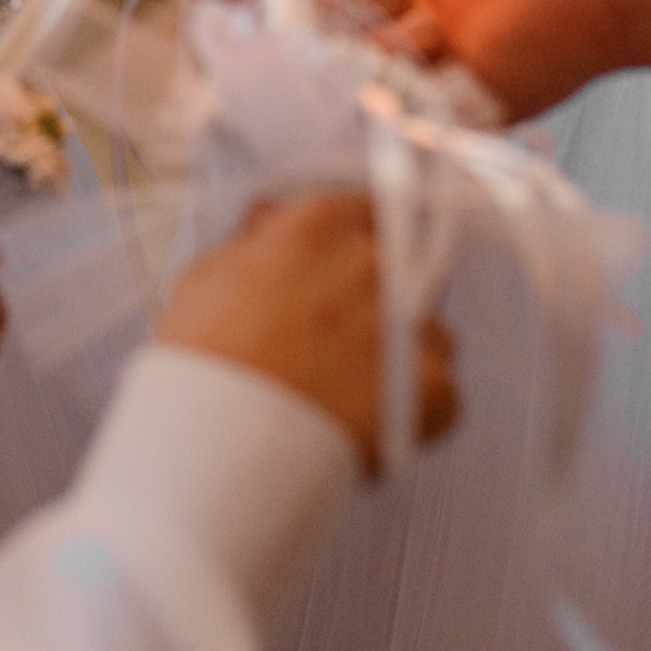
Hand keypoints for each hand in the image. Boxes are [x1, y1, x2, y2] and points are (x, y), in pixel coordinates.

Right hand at [157, 193, 457, 474]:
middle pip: (408, 269)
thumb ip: (255, 240)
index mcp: (321, 224)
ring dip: (406, 356)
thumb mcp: (210, 275)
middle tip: (348, 341)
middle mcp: (375, 262)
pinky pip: (445, 393)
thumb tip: (271, 215)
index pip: (367, 211)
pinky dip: (418, 413)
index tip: (346, 275)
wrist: (222, 439)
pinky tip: (374, 427)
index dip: (357, 246)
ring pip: (433, 333)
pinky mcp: (434, 386)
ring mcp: (410, 323)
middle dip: (386, 299)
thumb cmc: (206, 356)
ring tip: (356, 394)